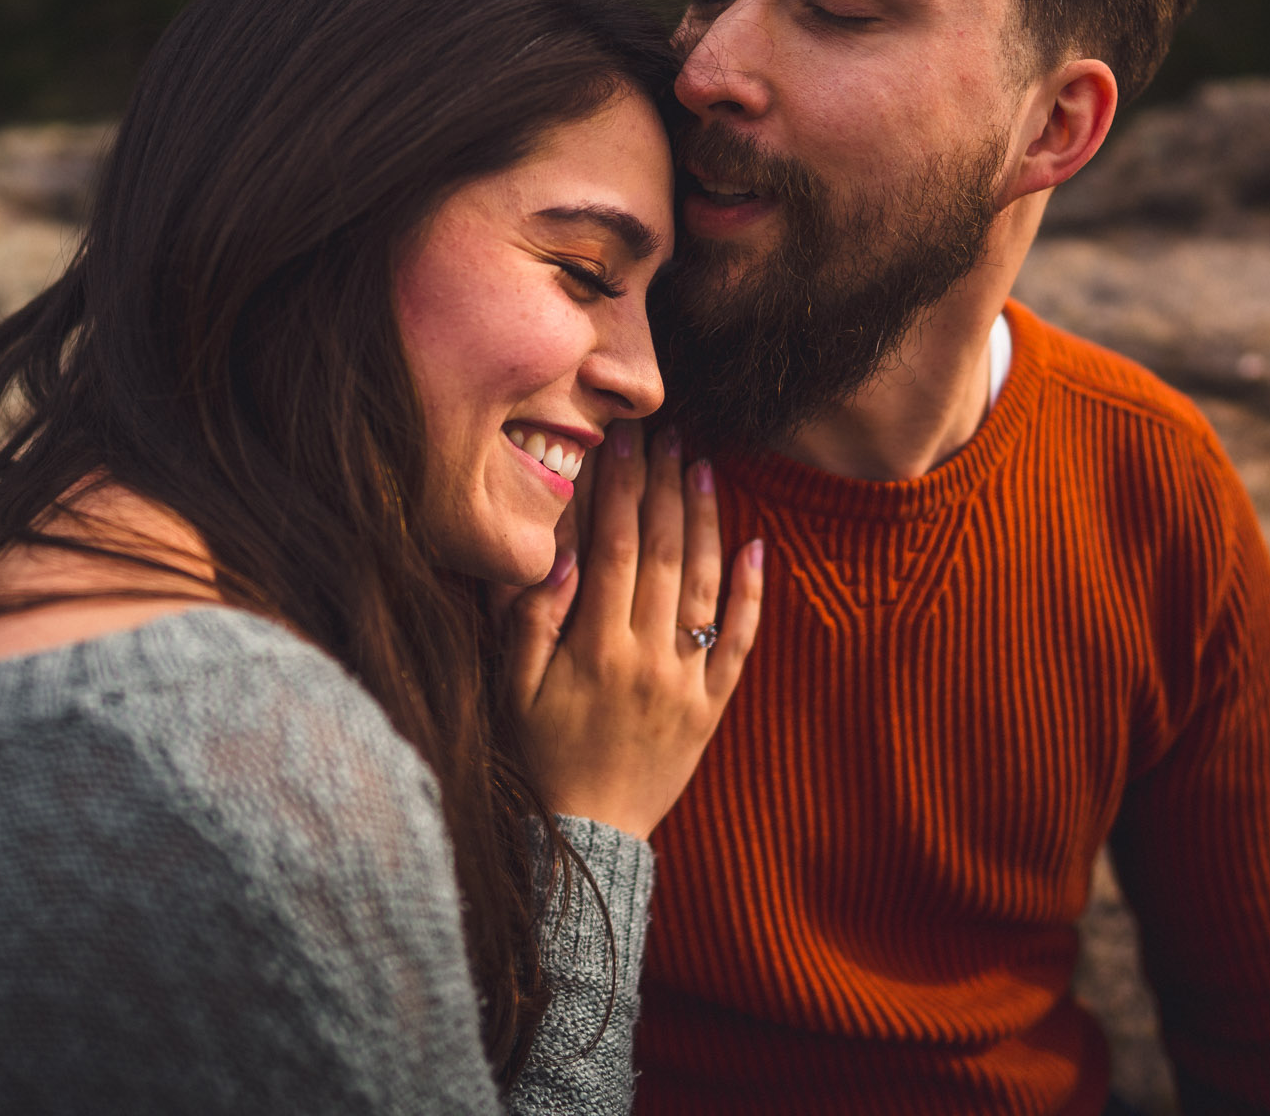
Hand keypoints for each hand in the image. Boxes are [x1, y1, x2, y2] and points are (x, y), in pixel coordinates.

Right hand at [503, 421, 762, 838]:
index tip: (625, 442)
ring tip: (707, 468)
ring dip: (707, 522)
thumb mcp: (512, 692)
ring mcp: (685, 683)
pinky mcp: (711, 708)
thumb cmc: (538, 758)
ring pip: (704, 586)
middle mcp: (647, 658)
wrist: (588, 836)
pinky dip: (750, 595)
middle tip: (670, 434)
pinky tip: (757, 548)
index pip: (615, 547)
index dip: (621, 488)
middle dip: (666, 487)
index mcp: (595, 648)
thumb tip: (559, 558)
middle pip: (663, 554)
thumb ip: (531, 622)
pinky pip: (738, 643)